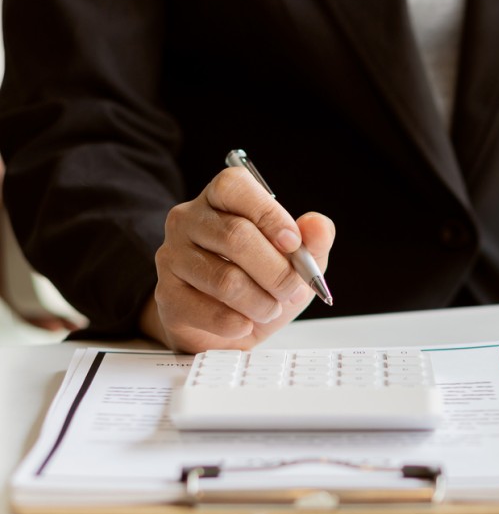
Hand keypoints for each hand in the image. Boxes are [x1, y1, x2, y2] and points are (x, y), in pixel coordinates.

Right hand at [140, 167, 335, 352]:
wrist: (231, 326)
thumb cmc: (263, 283)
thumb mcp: (297, 259)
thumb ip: (313, 240)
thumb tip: (317, 225)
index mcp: (220, 199)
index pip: (234, 186)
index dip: (268, 214)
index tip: (293, 243)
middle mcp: (188, 221)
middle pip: (235, 236)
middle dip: (277, 271)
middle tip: (293, 289)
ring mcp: (172, 257)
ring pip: (226, 279)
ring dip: (261, 302)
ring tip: (270, 309)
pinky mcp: (167, 296)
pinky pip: (208, 310)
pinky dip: (237, 322)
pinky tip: (245, 323)